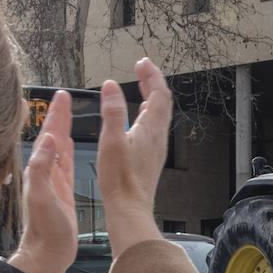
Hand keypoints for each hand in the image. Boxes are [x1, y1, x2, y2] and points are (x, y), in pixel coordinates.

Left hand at [9, 90, 77, 272]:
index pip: (47, 135)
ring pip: (58, 147)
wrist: (48, 255)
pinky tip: (70, 142)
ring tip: (68, 112)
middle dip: (58, 116)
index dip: (54, 115)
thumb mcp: (42, 197)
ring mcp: (52, 181)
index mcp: (39, 171)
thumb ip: (42, 169)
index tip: (60, 96)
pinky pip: (64, 164)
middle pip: (52, 136)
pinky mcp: (61, 191)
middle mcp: (43, 173)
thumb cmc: (45, 231)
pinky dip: (67, 149)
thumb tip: (48, 140)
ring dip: (62, 128)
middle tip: (65, 96)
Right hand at [97, 58, 170, 257]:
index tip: (142, 63)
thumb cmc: (120, 181)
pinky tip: (138, 118)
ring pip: (158, 116)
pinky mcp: (150, 158)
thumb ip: (112, 112)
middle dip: (153, 83)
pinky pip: (153, 128)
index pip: (158, 94)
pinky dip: (147, 114)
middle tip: (142, 69)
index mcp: (151, 130)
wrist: (130, 210)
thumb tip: (111, 86)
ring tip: (141, 87)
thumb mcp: (111, 141)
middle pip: (161, 102)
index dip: (152, 75)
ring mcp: (156, 148)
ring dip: (151, 97)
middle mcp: (158, 137)